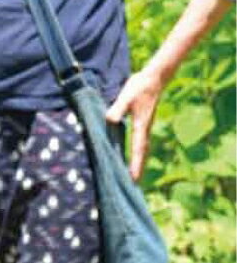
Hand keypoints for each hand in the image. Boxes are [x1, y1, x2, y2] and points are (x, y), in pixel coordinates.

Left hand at [104, 66, 164, 180]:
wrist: (153, 78)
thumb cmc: (139, 87)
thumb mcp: (125, 97)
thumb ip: (117, 108)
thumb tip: (109, 120)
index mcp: (140, 126)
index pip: (137, 149)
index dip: (135, 164)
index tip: (134, 179)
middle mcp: (144, 129)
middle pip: (142, 153)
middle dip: (139, 168)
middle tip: (135, 184)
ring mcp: (145, 125)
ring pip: (143, 147)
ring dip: (139, 160)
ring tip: (135, 174)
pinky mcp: (143, 121)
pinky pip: (140, 140)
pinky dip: (138, 150)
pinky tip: (134, 152)